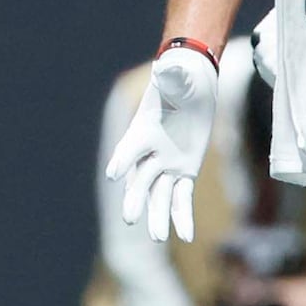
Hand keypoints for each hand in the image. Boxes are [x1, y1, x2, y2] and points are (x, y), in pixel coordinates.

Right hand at [109, 43, 220, 242]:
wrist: (191, 88)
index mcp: (142, 132)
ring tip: (159, 238)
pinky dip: (184, 217)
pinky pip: (182, 198)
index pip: (129, 149)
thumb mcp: (179, 79)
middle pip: (138, 181)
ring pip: (158, 196)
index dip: (122, 160)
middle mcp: (149, 154)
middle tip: (129, 219)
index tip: (114, 175)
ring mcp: (165, 165)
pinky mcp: (183, 173)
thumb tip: (169, 67)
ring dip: (158, 217)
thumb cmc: (181, 82)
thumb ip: (172, 78)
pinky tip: (187, 236)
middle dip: (134, 199)